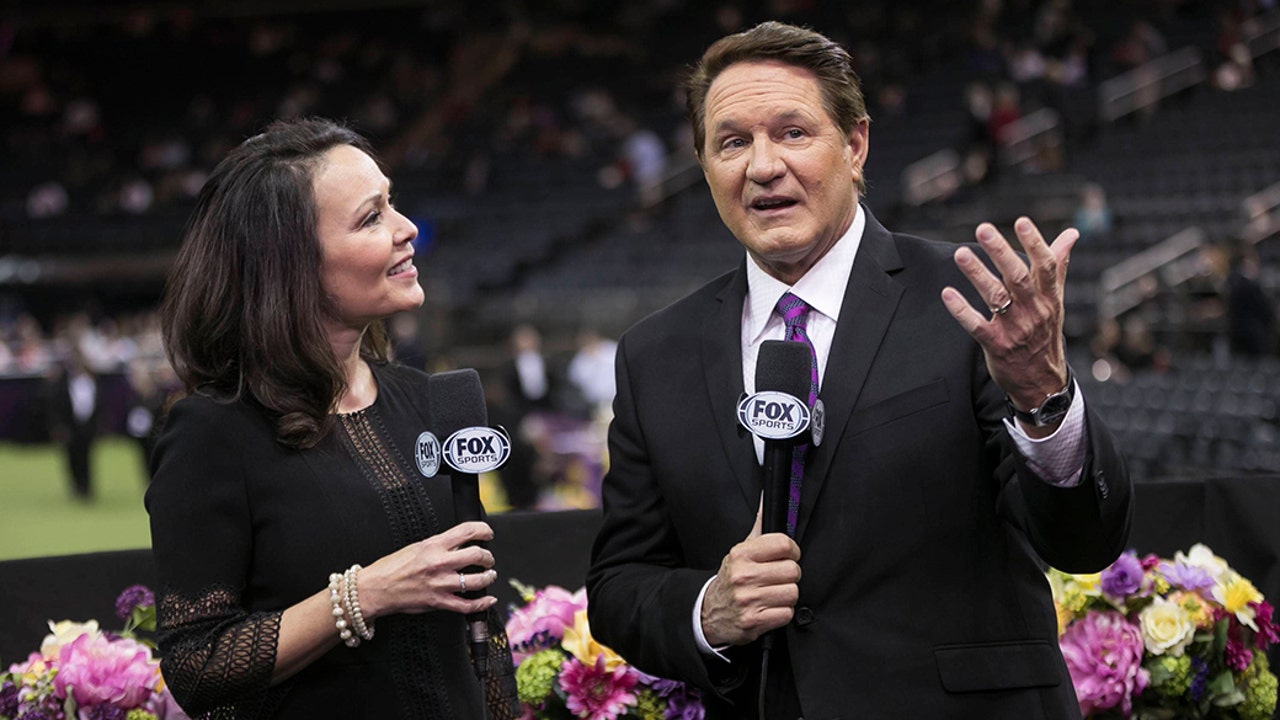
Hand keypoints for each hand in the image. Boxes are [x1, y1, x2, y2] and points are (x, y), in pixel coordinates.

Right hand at [357, 521, 497, 618]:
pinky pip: (467, 605)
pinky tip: (487, 600)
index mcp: (434, 545)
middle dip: (488, 557)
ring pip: (476, 580)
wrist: (376, 588)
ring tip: (489, 576)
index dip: (483, 530)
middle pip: (477, 555)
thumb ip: (439, 545)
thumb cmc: (392, 567)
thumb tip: (459, 544)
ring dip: (488, 578)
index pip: (467, 531)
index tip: (487, 533)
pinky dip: (481, 604)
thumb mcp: (417, 547)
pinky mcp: (438, 602)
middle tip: (488, 559)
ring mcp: (440, 583)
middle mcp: (439, 563)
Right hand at [700, 506, 801, 646]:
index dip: (792, 551)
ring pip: (792, 593)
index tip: (788, 556)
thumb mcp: (740, 552)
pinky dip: (782, 613)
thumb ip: (758, 528)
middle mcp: (743, 575)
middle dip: (790, 576)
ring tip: (774, 594)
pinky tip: (770, 609)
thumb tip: (766, 501)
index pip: (782, 543)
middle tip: (779, 578)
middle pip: (792, 570)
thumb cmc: (731, 580)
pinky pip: (786, 614)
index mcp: (741, 554)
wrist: (709, 612)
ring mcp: (748, 599)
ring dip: (787, 596)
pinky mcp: (754, 621)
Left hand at [941, 217, 1076, 434]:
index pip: (1046, 266)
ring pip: (996, 297)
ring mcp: (1015, 329)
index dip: (1035, 243)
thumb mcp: (1056, 300)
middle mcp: (1034, 311)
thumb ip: (1058, 265)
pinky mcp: (996, 345)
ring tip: (960, 254)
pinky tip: (948, 293)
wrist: (1042, 382)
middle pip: (1017, 277)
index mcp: (1049, 297)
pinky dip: (962, 310)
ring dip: (977, 274)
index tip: (1021, 222)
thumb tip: (1072, 233)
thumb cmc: (1045, 333)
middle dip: (1000, 252)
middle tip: (983, 229)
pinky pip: (977, 326)